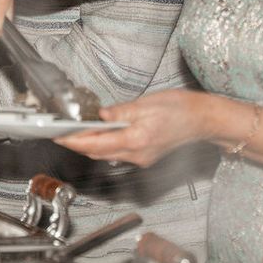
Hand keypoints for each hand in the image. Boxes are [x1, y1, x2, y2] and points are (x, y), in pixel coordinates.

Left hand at [56, 89, 214, 167]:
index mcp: (136, 140)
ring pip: (108, 155)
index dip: (74, 141)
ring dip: (91, 146)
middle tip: (61, 135)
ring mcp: (142, 159)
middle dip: (78, 145)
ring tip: (76, 134)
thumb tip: (100, 115)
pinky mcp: (146, 157)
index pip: (96, 144)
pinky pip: (119, 154)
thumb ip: (120, 111)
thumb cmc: (180, 109)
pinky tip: (101, 136)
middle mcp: (137, 155)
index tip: (59, 136)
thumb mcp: (146, 104)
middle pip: (98, 153)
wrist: (203, 120)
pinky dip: (106, 146)